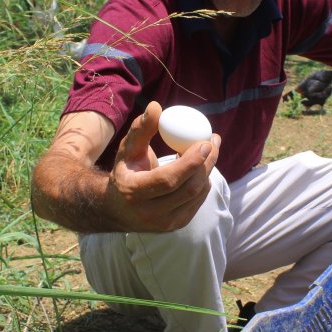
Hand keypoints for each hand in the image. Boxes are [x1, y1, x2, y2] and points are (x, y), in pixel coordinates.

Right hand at [105, 101, 220, 231]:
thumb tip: (156, 106)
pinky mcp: (177, 225)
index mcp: (133, 193)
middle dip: (207, 163)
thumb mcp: (128, 149)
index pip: (168, 180)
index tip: (205, 142)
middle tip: (213, 140)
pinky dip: (203, 181)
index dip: (191, 162)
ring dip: (207, 170)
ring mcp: (165, 223)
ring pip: (197, 194)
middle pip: (188, 188)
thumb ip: (142, 129)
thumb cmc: (126, 170)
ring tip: (207, 149)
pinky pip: (198, 200)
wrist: (118, 207)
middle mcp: (149, 213)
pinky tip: (199, 167)